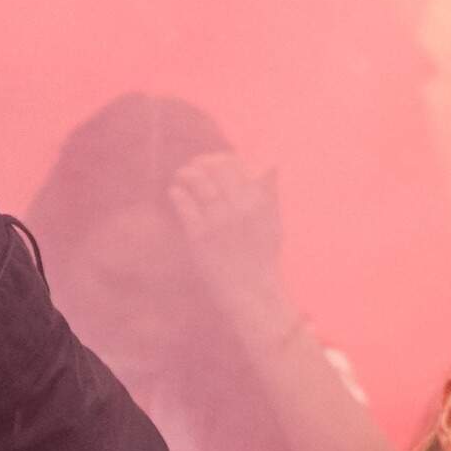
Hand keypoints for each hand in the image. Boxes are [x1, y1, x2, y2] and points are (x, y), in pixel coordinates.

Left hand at [167, 153, 282, 282]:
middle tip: (193, 169)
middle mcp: (241, 208)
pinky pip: (184, 204)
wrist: (251, 292)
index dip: (221, 159)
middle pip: (216, 168)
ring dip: (186, 175)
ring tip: (181, 179)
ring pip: (198, 182)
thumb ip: (271, 193)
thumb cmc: (262, 257)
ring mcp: (219, 222)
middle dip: (201, 164)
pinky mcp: (200, 237)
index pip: (237, 164)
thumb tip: (270, 164)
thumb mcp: (274, 223)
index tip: (212, 164)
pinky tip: (176, 193)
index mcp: (259, 202)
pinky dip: (177, 194)